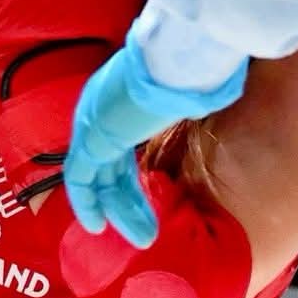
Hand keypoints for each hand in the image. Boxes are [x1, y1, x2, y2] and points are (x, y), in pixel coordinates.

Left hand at [65, 44, 246, 245]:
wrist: (176, 59)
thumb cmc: (189, 66)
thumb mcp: (185, 88)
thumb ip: (186, 100)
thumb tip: (215, 94)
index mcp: (116, 93)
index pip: (114, 144)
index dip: (125, 174)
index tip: (140, 197)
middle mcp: (98, 106)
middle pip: (107, 164)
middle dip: (126, 200)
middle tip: (144, 229)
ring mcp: (91, 122)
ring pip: (98, 177)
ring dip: (119, 210)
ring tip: (143, 238)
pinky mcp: (90, 138)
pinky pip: (82, 179)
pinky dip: (87, 203)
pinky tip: (97, 226)